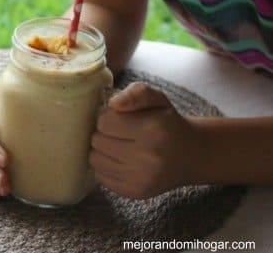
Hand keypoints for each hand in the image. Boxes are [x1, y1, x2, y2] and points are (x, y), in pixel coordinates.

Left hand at [89, 82, 200, 198]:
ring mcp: (141, 178)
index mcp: (153, 129)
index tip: (120, 119)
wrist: (190, 155)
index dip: (108, 117)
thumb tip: (113, 102)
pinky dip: (105, 167)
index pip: (104, 122)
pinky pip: (100, 176)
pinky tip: (121, 161)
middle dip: (104, 134)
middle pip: (97, 141)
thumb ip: (136, 93)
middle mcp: (148, 157)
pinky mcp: (134, 192)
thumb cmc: (167, 123)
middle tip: (119, 133)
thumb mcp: (157, 99)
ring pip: (95, 159)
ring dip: (101, 150)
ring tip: (119, 146)